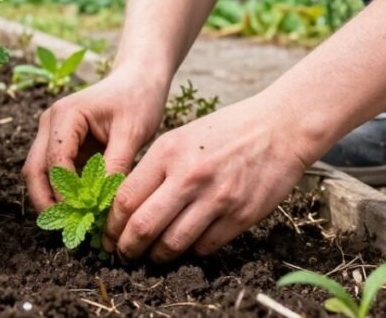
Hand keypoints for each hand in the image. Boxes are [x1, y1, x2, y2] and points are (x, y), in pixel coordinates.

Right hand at [22, 69, 166, 211]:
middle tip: (67, 229)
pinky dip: (62, 192)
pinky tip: (80, 210)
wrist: (138, 80)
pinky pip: (53, 173)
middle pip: (34, 170)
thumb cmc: (137, 100)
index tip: (83, 216)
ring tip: (73, 224)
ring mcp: (52, 134)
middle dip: (46, 201)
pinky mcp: (61, 144)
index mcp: (65, 115)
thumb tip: (103, 204)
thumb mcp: (131, 133)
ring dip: (52, 199)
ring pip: (38, 174)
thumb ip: (115, 166)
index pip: (55, 162)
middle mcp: (50, 123)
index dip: (65, 193)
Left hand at [102, 95, 314, 261]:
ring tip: (151, 256)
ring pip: (172, 244)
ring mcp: (216, 199)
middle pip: (143, 227)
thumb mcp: (179, 138)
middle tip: (122, 254)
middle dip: (126, 248)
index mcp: (167, 153)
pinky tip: (185, 246)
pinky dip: (190, 252)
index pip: (126, 199)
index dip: (111, 225)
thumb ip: (153, 169)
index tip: (107, 235)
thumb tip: (126, 205)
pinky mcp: (240, 216)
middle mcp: (189, 177)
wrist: (278, 129)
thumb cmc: (225, 131)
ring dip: (156, 256)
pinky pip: (204, 247)